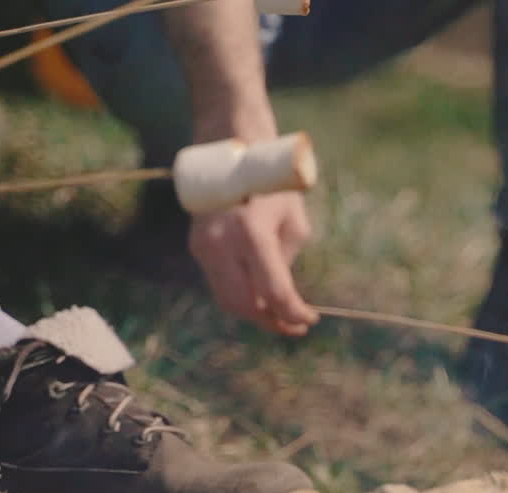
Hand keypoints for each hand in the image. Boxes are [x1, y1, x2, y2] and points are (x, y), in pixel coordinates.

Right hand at [188, 191, 319, 335]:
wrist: (231, 153)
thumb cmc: (272, 184)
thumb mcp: (293, 222)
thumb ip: (285, 262)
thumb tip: (280, 295)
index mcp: (253, 233)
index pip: (274, 292)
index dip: (294, 313)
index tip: (310, 320)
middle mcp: (222, 243)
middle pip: (246, 305)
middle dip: (272, 321)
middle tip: (294, 325)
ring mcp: (204, 247)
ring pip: (228, 300)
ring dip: (255, 313)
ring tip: (279, 315)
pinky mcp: (196, 247)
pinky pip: (219, 284)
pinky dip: (241, 295)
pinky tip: (260, 295)